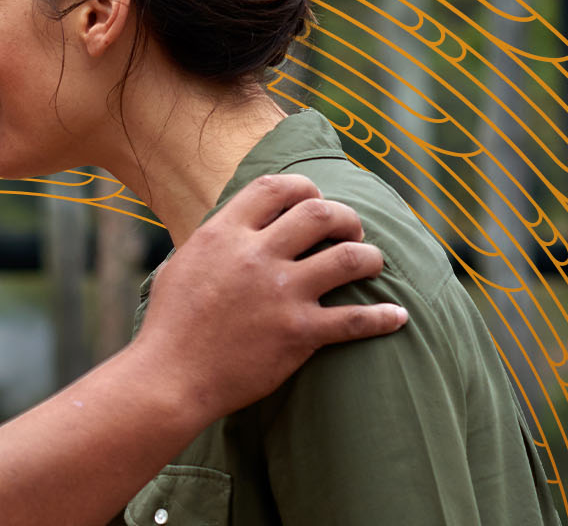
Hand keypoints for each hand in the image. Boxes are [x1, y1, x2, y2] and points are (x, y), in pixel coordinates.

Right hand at [132, 174, 405, 417]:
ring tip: (373, 264)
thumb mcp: (182, 264)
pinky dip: (383, 317)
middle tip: (351, 232)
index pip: (275, 188)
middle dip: (346, 218)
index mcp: (224, 234)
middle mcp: (256, 256)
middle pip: (320, 213)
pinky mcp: (299, 333)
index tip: (315, 200)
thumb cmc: (170, 326)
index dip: (304, 188)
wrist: (170, 378)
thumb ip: (214, 241)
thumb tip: (234, 226)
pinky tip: (397, 316)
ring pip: (348, 258)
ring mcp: (281, 294)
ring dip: (370, 257)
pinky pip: (355, 320)